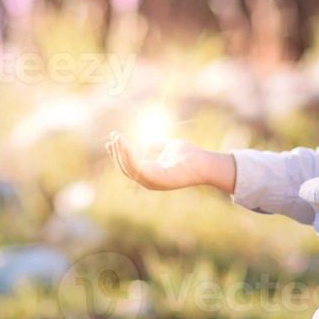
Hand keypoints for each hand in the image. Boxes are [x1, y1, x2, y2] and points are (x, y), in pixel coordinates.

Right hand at [106, 132, 235, 192]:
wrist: (205, 161)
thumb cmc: (191, 155)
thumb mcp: (169, 146)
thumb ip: (158, 146)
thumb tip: (150, 142)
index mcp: (152, 174)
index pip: (130, 166)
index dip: (120, 153)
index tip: (113, 139)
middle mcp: (150, 181)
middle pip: (126, 168)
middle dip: (117, 153)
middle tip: (113, 136)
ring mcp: (153, 182)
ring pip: (129, 169)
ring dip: (120, 153)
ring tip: (116, 138)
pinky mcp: (157, 179)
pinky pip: (137, 167)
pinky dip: (128, 155)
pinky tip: (124, 143)